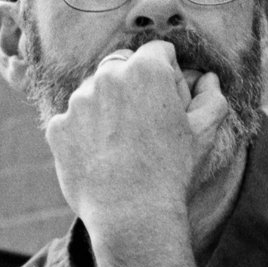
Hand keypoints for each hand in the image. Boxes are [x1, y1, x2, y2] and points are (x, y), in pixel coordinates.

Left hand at [43, 40, 228, 233]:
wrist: (131, 214)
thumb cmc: (172, 171)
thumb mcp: (204, 132)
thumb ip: (211, 96)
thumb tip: (207, 78)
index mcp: (146, 69)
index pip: (156, 52)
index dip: (167, 75)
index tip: (169, 102)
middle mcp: (106, 77)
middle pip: (120, 67)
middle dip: (132, 85)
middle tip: (143, 123)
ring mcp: (77, 102)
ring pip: (93, 93)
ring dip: (105, 108)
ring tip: (121, 145)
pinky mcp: (57, 127)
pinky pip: (71, 122)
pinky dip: (83, 134)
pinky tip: (100, 158)